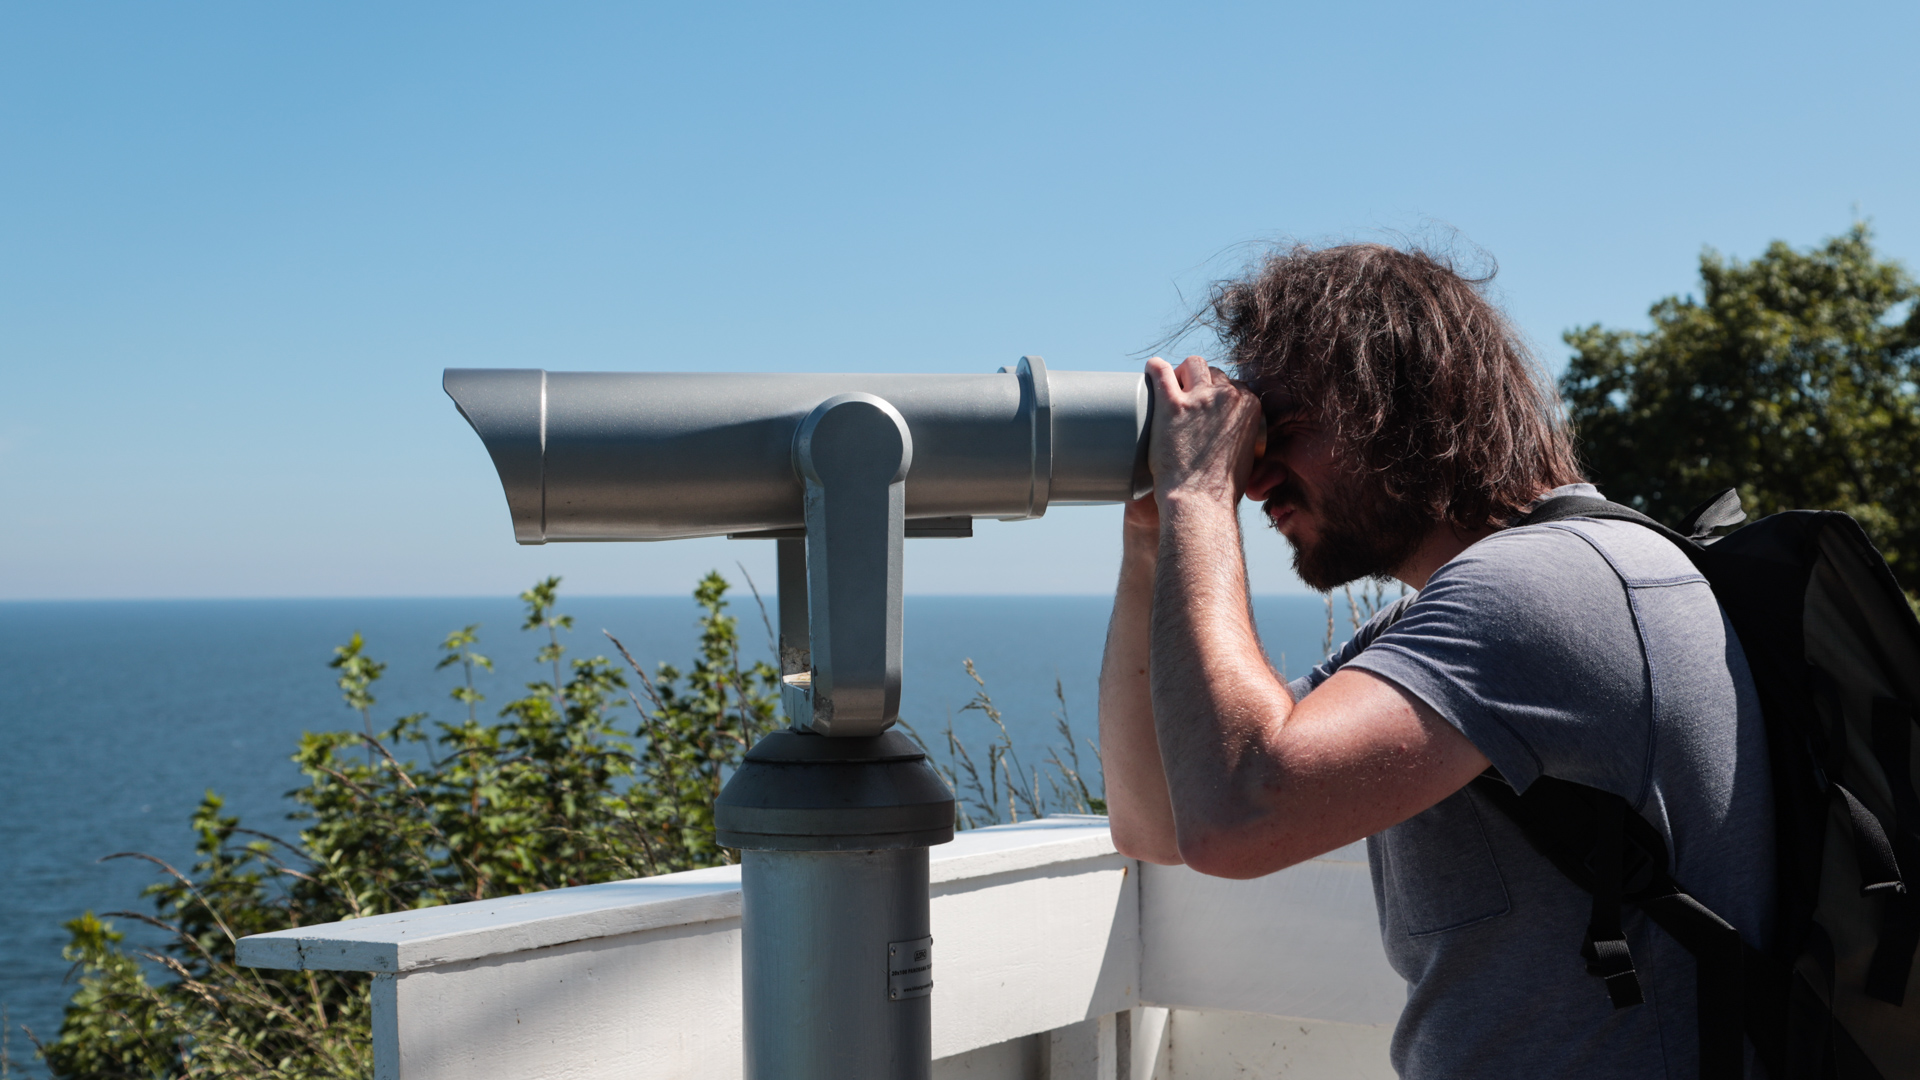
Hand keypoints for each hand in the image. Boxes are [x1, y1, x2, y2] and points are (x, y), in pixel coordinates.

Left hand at [1144, 356, 1265, 510]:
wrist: (1199, 502)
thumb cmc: (1220, 490)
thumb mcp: (1248, 459)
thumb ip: (1246, 444)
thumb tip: (1237, 446)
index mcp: (1250, 406)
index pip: (1233, 385)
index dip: (1217, 393)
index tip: (1205, 403)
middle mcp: (1228, 396)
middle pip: (1213, 372)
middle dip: (1200, 381)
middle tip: (1185, 396)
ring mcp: (1200, 398)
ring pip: (1192, 365)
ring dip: (1181, 372)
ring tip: (1169, 386)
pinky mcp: (1171, 404)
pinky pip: (1161, 370)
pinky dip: (1155, 368)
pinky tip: (1149, 371)